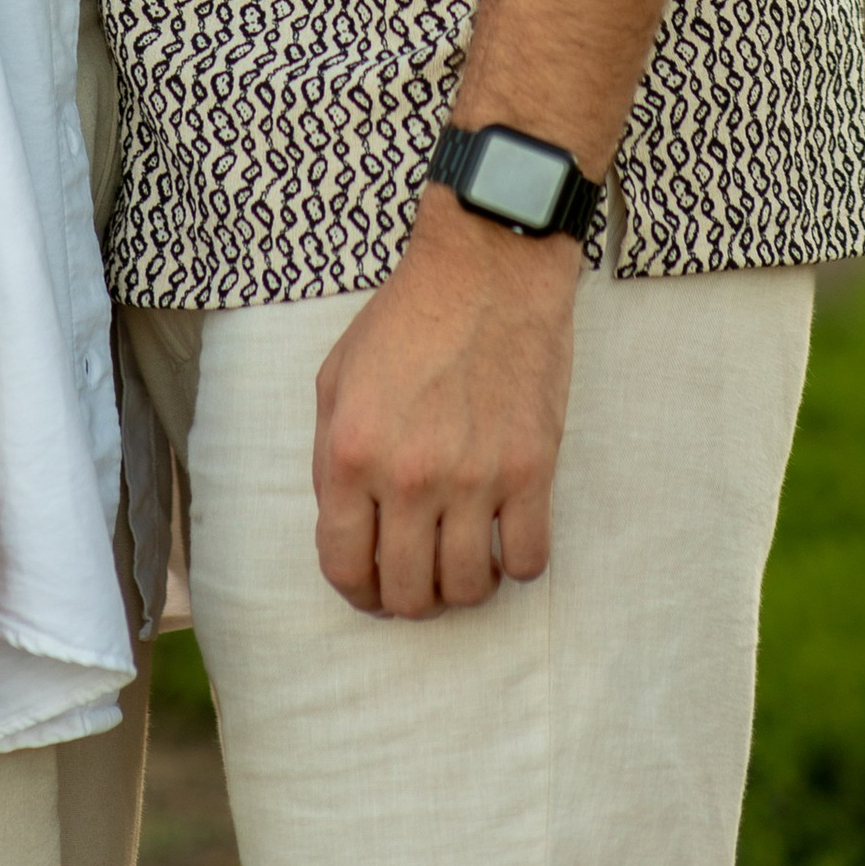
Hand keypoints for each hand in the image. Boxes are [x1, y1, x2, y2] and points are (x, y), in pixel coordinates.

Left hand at [311, 190, 577, 618]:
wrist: (487, 266)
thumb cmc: (407, 317)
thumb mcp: (336, 377)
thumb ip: (331, 458)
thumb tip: (345, 528)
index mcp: (355, 452)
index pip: (345, 566)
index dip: (356, 591)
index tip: (371, 588)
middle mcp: (412, 475)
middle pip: (409, 593)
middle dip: (409, 599)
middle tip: (419, 578)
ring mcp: (477, 476)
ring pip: (470, 589)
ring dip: (462, 588)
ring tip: (462, 560)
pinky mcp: (533, 469)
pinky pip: (529, 561)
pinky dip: (516, 565)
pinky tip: (505, 537)